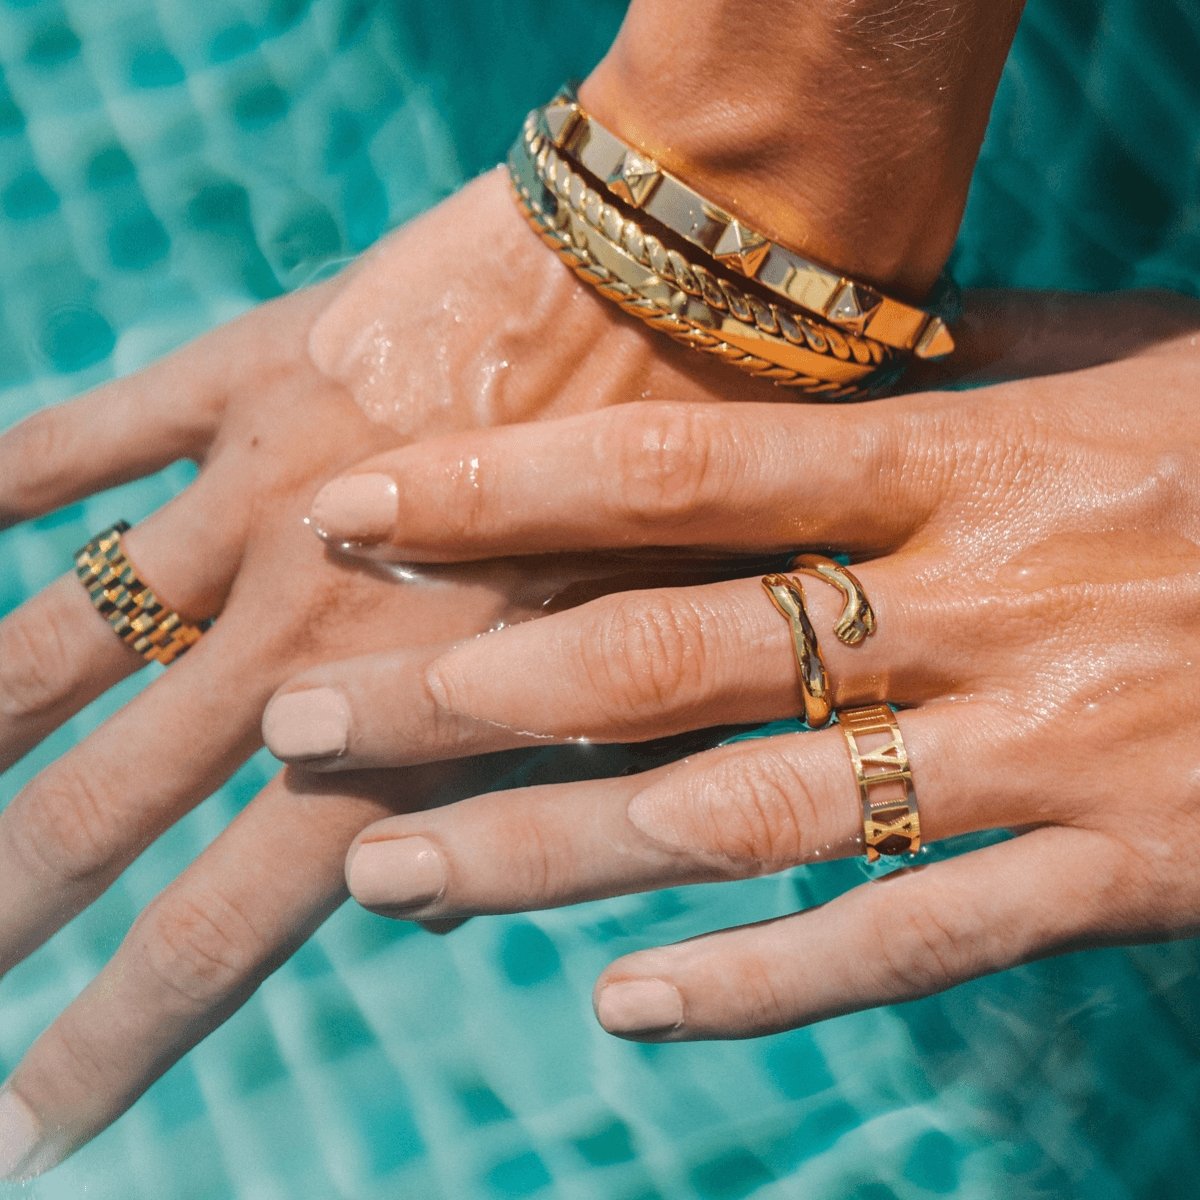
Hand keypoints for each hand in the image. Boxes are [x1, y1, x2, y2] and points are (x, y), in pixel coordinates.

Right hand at [0, 166, 761, 1176]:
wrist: (694, 290)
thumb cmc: (702, 499)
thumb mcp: (636, 688)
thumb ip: (522, 805)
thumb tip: (415, 908)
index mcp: (413, 727)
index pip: (220, 929)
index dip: (112, 1043)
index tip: (26, 1137)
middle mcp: (310, 626)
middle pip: (103, 805)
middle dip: (4, 910)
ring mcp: (267, 493)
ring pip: (62, 635)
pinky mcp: (259, 372)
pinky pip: (98, 433)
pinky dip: (23, 476)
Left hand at [265, 291, 1199, 1038]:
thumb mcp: (1096, 370)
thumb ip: (929, 379)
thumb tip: (764, 375)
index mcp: (959, 459)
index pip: (673, 473)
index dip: (500, 492)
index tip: (353, 517)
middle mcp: (975, 605)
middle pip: (659, 657)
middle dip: (463, 697)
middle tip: (301, 728)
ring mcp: (1047, 752)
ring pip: (743, 819)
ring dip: (552, 854)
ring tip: (392, 877)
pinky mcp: (1129, 872)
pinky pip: (909, 941)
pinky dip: (760, 986)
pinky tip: (624, 1014)